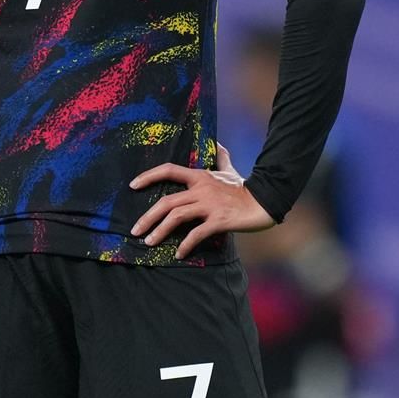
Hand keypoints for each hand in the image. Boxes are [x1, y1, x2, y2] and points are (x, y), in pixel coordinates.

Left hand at [128, 161, 272, 253]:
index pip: (169, 170)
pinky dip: (185, 245)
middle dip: (147, 217)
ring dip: (160, 231)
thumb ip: (220, 157)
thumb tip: (216, 143)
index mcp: (200, 176)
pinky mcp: (219, 221)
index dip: (148, 176)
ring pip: (177, 217)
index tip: (132, 186)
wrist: (265, 201)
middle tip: (135, 230)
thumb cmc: (245, 187)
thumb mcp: (230, 169)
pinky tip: (179, 254)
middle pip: (167, 201)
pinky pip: (197, 234)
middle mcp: (201, 189)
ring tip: (149, 242)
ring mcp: (210, 205)